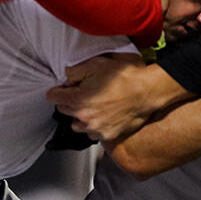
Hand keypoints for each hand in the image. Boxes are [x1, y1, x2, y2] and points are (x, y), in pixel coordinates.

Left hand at [46, 54, 182, 141]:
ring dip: (80, 116)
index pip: (53, 97)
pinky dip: (95, 126)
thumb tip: (67, 77)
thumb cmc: (124, 76)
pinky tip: (103, 115)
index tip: (64, 87)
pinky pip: (93, 133)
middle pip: (63, 111)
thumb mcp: (96, 64)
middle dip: (69, 101)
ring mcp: (96, 129)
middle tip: (82, 92)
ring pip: (77, 125)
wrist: (147, 91)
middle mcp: (84, 118)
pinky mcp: (108, 135)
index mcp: (78, 100)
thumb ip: (75, 71)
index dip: (58, 89)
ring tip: (92, 106)